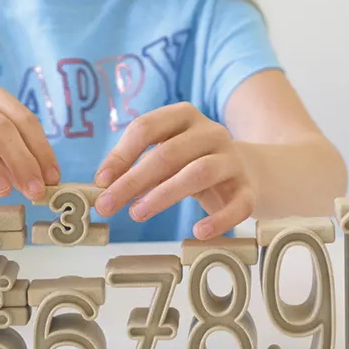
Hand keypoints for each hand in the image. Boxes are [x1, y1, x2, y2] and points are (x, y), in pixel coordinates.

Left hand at [92, 102, 255, 239]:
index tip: (100, 181)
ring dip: (164, 195)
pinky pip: (238, 204)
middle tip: (107, 205)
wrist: (246, 170)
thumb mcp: (164, 155)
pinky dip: (219, 219)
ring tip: (136, 213)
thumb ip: (137, 165)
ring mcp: (232, 159)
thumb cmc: (191, 162)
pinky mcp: (248, 188)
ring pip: (199, 173)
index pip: (146, 127)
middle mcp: (211, 132)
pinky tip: (199, 232)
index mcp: (183, 116)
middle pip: (168, 153)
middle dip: (133, 180)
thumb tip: (104, 186)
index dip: (120, 154)